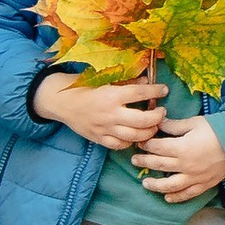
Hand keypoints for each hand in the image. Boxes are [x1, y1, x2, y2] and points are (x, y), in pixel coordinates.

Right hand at [34, 72, 166, 148]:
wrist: (60, 102)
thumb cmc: (82, 87)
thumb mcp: (103, 79)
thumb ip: (126, 81)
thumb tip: (147, 80)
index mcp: (111, 95)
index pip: (140, 93)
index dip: (155, 91)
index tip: (164, 89)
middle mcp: (109, 114)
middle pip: (143, 120)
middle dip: (157, 117)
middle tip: (161, 112)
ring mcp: (104, 129)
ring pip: (135, 136)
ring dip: (149, 132)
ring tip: (153, 125)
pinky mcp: (99, 139)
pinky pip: (120, 145)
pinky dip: (131, 142)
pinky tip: (136, 135)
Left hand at [135, 114, 224, 203]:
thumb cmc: (217, 129)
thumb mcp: (194, 123)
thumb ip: (174, 125)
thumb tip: (158, 122)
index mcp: (182, 147)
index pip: (157, 147)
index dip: (146, 145)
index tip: (140, 143)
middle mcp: (185, 165)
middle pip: (159, 166)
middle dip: (144, 162)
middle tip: (135, 161)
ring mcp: (195, 177)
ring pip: (170, 185)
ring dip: (155, 185)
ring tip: (146, 183)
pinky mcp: (204, 184)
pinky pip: (188, 194)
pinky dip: (176, 197)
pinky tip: (167, 197)